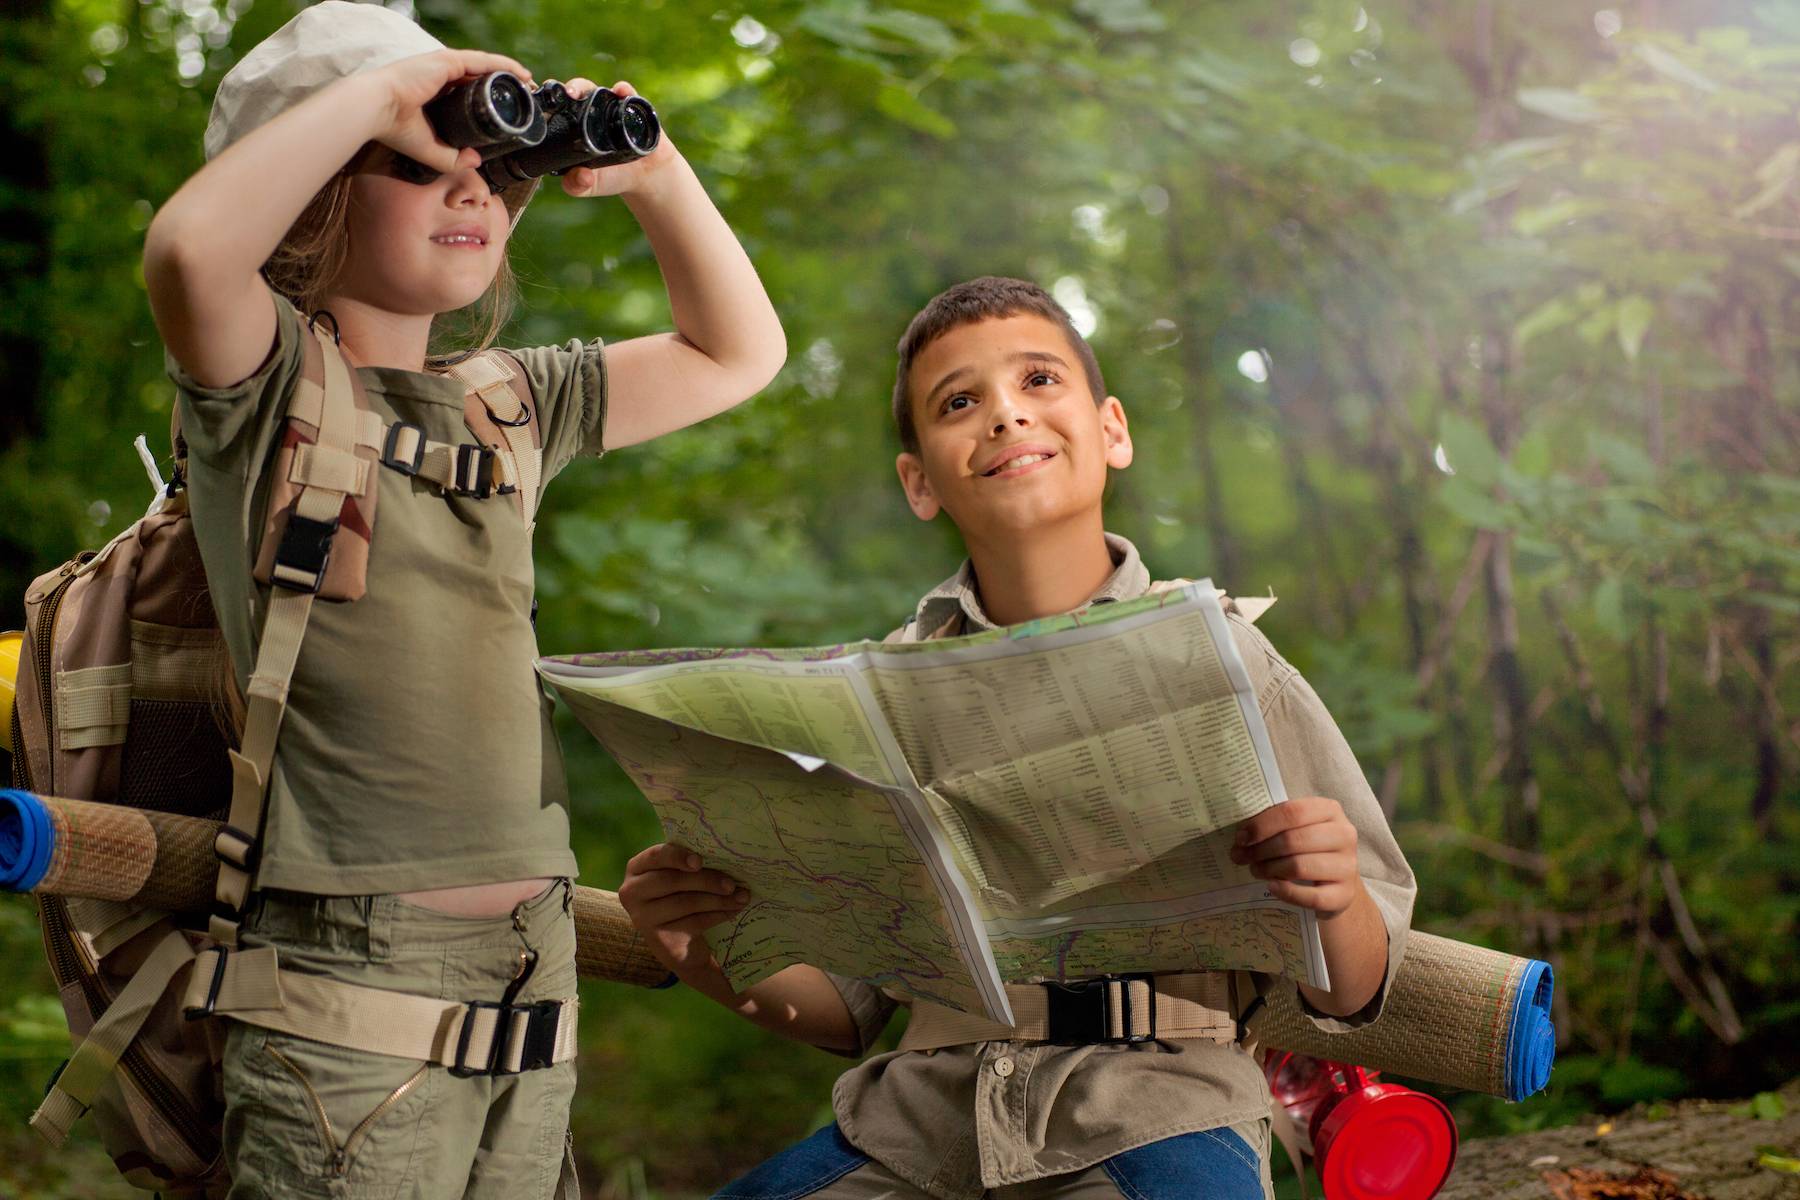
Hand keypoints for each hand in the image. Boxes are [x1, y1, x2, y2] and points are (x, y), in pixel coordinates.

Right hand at [367, 48, 533, 173]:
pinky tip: (521, 73)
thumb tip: (475, 161)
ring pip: (485, 66)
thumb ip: (452, 157)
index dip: (490, 98)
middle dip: (504, 84)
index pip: (468, 90)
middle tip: (525, 95)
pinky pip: (484, 61)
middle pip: (480, 76)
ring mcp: (445, 65)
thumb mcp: (430, 150)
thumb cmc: (394, 128)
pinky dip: (504, 65)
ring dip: (510, 73)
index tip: (508, 108)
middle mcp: (441, 75)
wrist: (376, 110)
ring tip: (529, 83)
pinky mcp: (448, 60)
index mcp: (435, 91)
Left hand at [556, 80, 679, 198]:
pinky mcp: (631, 106)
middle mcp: (589, 111)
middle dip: (571, 88)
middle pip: (576, 92)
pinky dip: (624, 89)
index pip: (558, 108)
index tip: (547, 105)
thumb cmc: (611, 177)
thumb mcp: (591, 185)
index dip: (551, 103)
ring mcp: (610, 106)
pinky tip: (622, 92)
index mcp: (573, 125)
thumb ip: (578, 186)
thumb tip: (579, 178)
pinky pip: (627, 93)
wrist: (644, 175)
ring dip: (594, 86)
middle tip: (570, 94)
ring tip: (589, 90)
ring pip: (598, 89)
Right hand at [617, 842, 749, 972]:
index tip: (699, 861)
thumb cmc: (680, 894)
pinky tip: (733, 911)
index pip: (656, 856)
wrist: (677, 939)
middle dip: (707, 880)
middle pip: (672, 881)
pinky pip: (692, 922)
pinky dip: (717, 915)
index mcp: (637, 868)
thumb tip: (724, 854)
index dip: (678, 856)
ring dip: (718, 900)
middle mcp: (632, 892)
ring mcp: (642, 918)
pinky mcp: (658, 939)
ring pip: (685, 903)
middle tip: (732, 884)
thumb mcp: (680, 875)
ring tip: (741, 897)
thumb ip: (691, 864)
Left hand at [1229, 796, 1364, 917]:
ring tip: (1255, 870)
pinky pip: (1311, 897)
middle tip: (1241, 857)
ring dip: (1269, 869)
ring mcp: (1348, 866)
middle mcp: (1344, 835)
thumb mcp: (1295, 828)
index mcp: (1329, 810)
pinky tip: (1272, 886)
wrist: (1335, 882)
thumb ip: (1273, 825)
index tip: (1240, 838)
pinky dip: (1287, 892)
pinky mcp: (1345, 894)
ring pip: (1299, 866)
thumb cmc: (1308, 848)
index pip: (1293, 812)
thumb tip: (1241, 836)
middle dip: (1261, 850)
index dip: (1262, 825)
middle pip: (1293, 840)